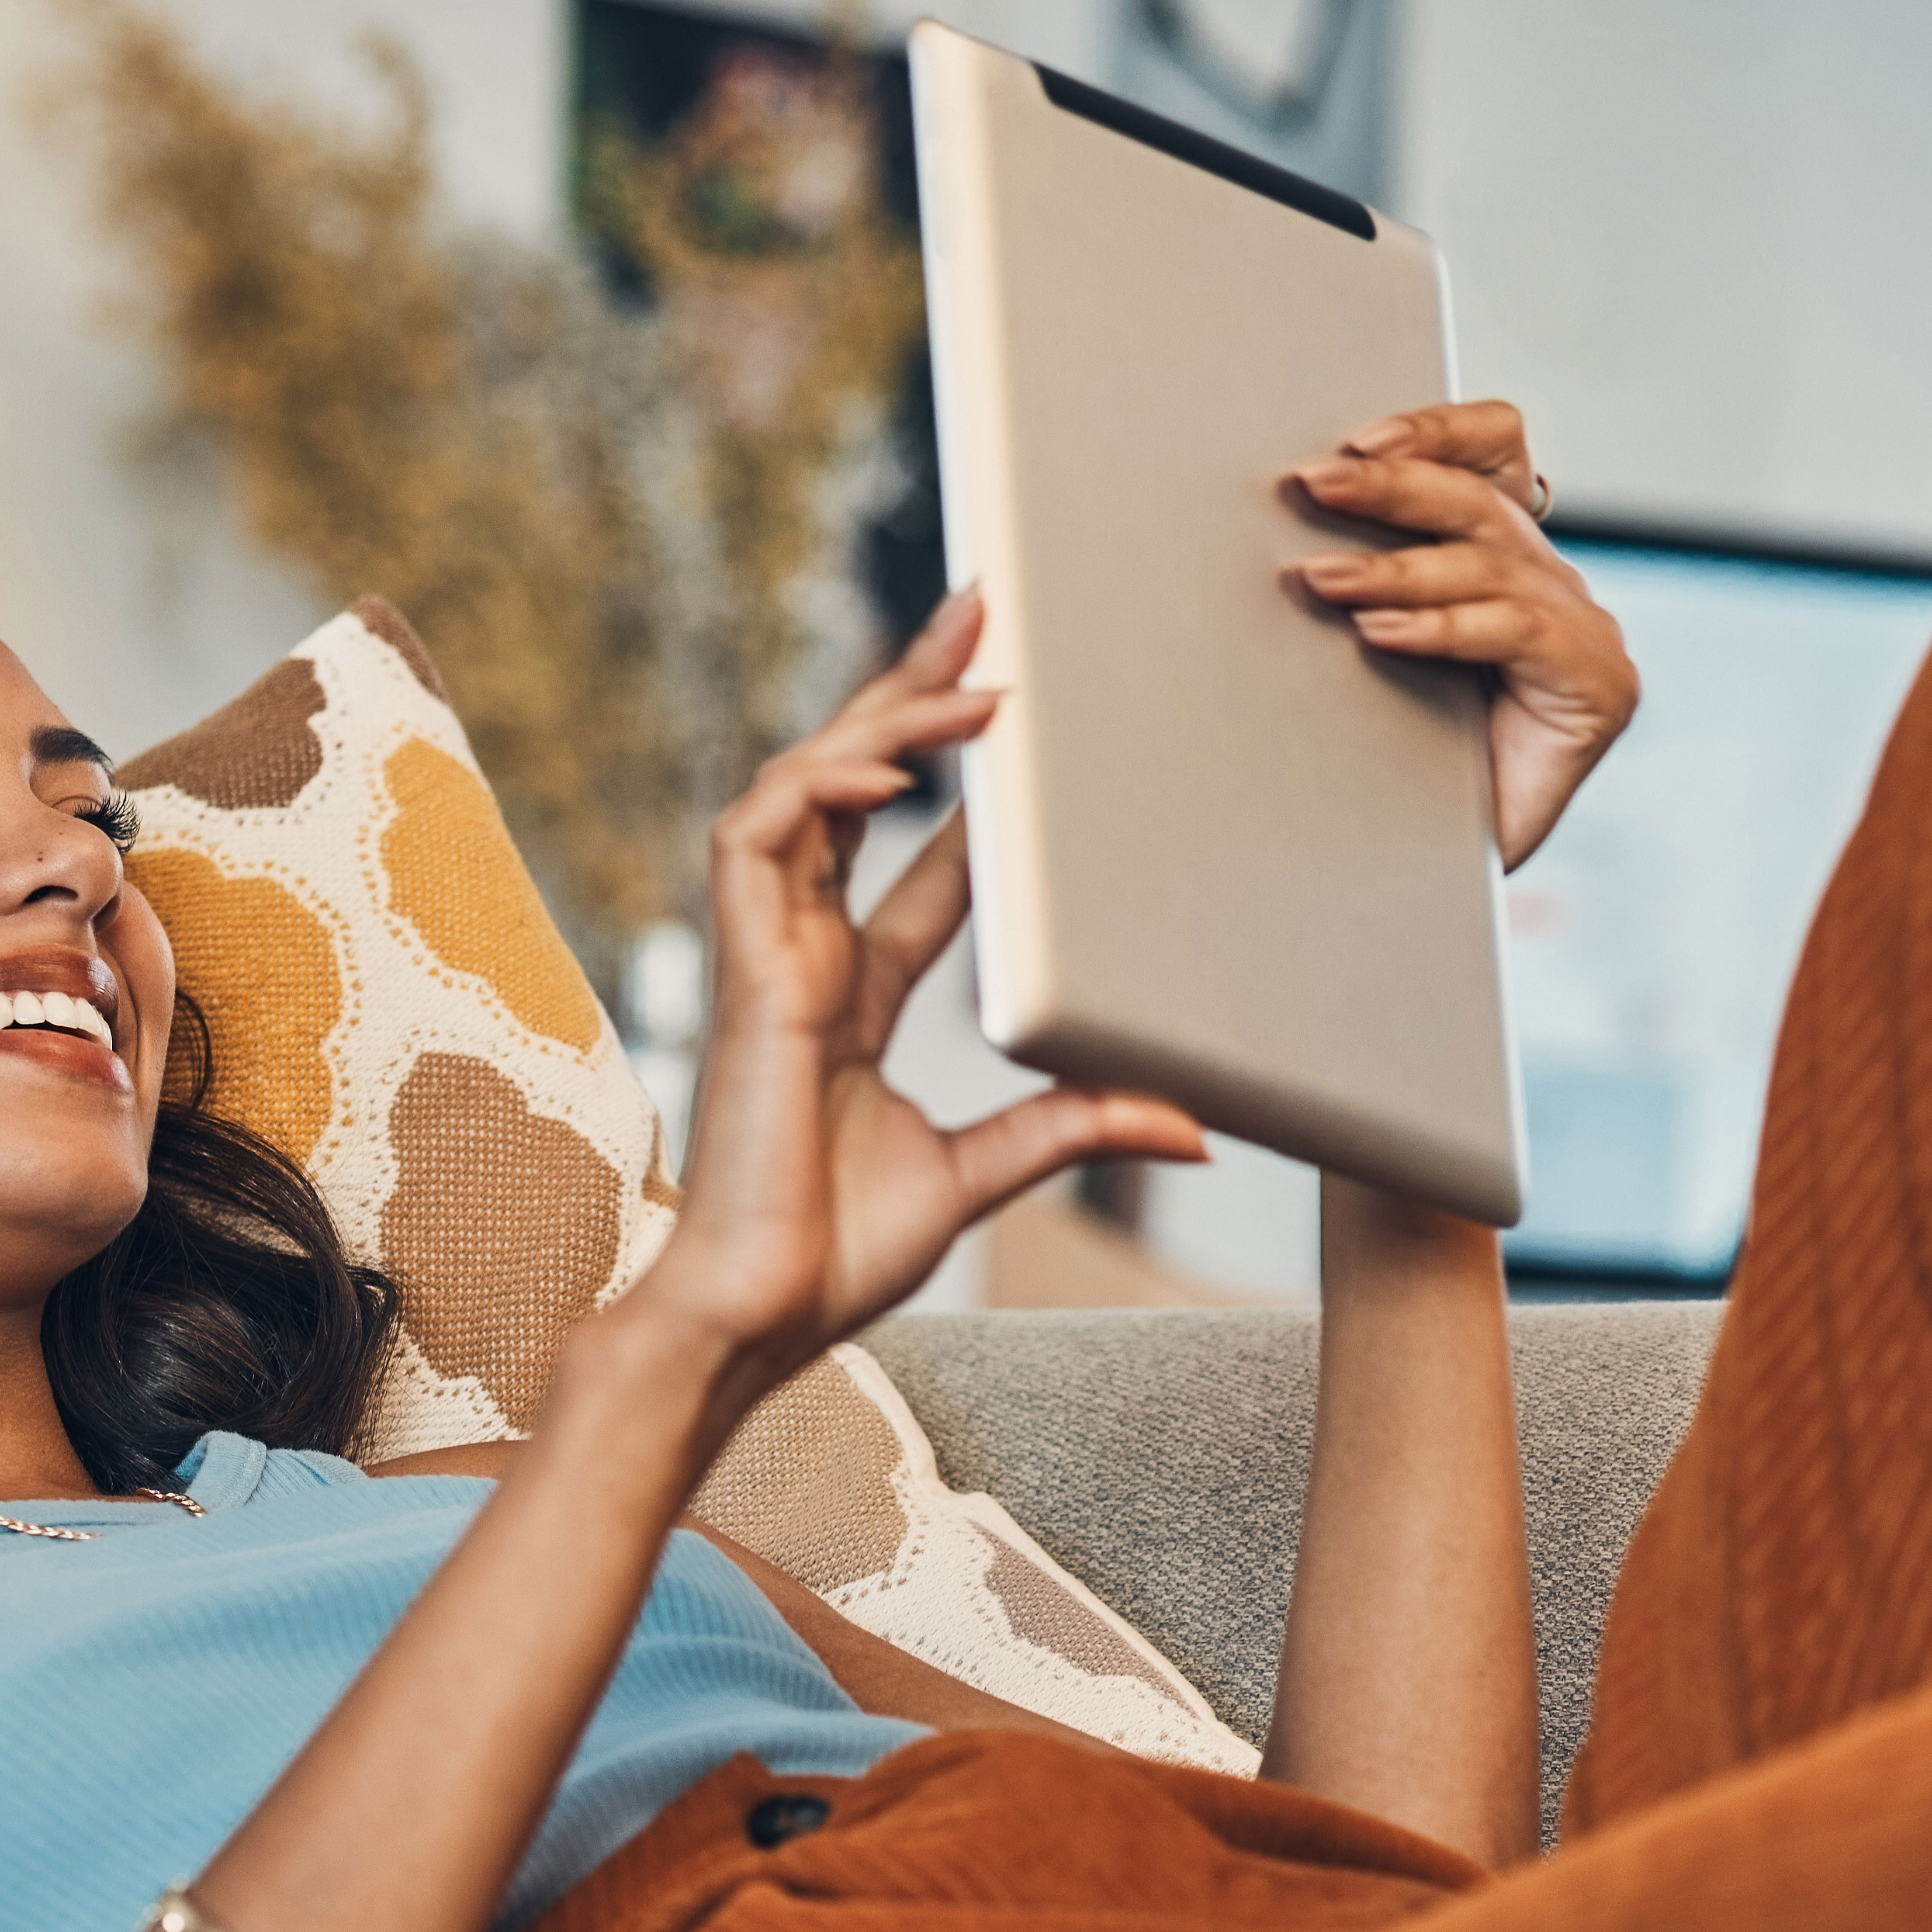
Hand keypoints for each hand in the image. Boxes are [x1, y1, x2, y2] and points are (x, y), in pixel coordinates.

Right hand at [625, 589, 1207, 1410]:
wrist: (756, 1319)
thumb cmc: (836, 1256)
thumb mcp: (984, 1171)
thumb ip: (1072, 1128)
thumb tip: (1191, 1124)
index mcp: (853, 993)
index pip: (913, 855)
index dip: (960, 781)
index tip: (1017, 716)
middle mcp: (807, 956)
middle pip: (854, 787)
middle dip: (910, 695)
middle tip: (979, 612)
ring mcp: (767, 958)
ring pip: (805, 790)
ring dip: (880, 726)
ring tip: (967, 684)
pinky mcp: (740, 974)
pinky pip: (756, 840)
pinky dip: (813, 792)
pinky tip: (878, 769)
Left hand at [1287, 400, 1639, 870]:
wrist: (1439, 878)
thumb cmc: (1404, 769)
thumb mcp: (1380, 655)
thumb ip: (1367, 589)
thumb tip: (1287, 531)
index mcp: (1507, 563)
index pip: (1493, 459)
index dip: (1437, 432)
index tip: (1358, 436)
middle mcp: (1553, 586)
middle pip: (1479, 503)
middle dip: (1391, 488)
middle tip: (1314, 483)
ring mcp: (1584, 633)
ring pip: (1487, 566)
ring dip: (1394, 568)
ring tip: (1321, 578)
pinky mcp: (1597, 685)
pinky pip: (1513, 633)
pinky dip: (1442, 628)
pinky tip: (1382, 633)